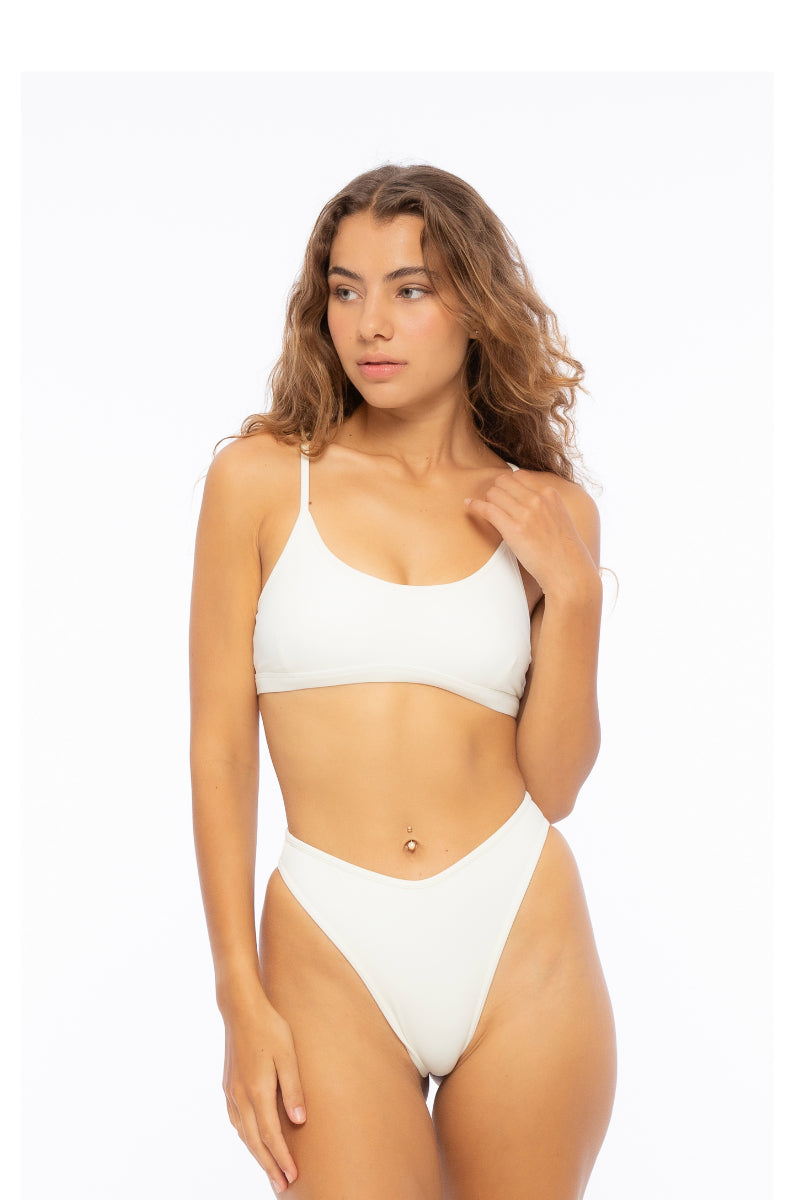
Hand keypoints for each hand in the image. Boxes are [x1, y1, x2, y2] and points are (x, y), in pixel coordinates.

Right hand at [221, 987, 306, 1193]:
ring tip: (270, 1169)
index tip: (293, 1175)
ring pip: (243, 1133)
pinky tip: (252, 1140)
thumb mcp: (288, 1055)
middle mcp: (241, 1096)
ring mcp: (231, 1092)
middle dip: (269, 1165)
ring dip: (257, 1153)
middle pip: (255, 1141)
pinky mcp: (228, 1086)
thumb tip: (299, 1122)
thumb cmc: (270, 1028)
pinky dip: (246, 1136)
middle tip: (282, 1184)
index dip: (282, 1158)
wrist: (241, 1009)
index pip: (271, 1135)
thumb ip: (293, 1089)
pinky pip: (236, 1120)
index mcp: (257, 1091)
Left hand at [465, 469, 599, 601]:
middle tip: (494, 504)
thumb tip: (526, 496)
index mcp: (549, 493)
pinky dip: (475, 506)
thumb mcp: (560, 515)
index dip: (508, 483)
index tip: (503, 493)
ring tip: (486, 509)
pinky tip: (469, 505)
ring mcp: (525, 513)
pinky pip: (487, 509)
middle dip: (496, 491)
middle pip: (504, 482)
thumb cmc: (563, 548)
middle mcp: (537, 499)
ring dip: (487, 500)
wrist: (566, 569)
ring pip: (494, 493)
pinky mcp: (513, 529)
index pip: (519, 475)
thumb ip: (545, 503)